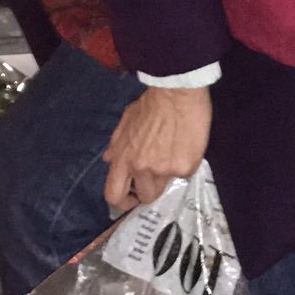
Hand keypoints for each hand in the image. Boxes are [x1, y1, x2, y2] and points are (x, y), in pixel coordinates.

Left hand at [103, 85, 211, 209]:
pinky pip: (184, 174)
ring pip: (166, 187)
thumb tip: (109, 159)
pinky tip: (185, 146)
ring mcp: (164, 169)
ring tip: (172, 154)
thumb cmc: (151, 104)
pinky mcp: (185, 166)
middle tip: (158, 176)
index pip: (113, 194)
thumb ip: (116, 145)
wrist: (177, 93)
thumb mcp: (126, 122)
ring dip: (168, 176)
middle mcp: (142, 168)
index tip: (132, 198)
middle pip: (145, 197)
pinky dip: (184, 164)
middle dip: (151, 190)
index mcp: (123, 158)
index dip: (122, 202)